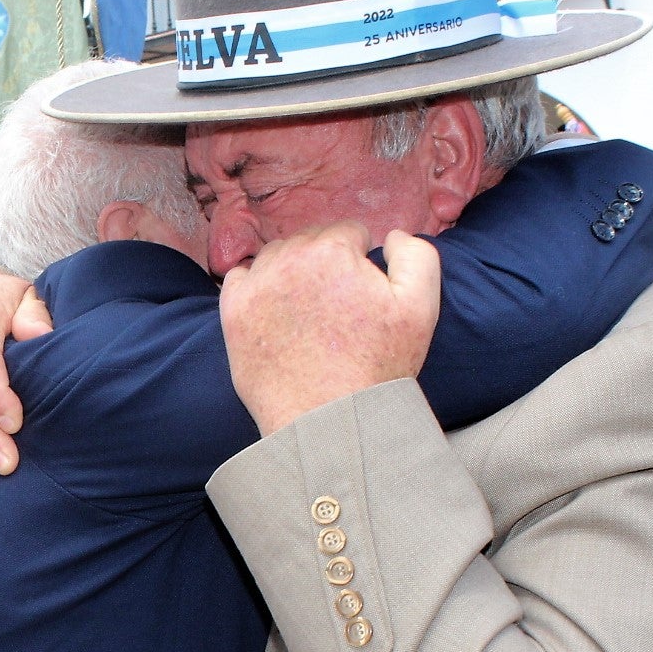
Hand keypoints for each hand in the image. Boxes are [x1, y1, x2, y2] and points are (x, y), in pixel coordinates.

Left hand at [219, 223, 441, 437]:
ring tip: (308, 309)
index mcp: (331, 250)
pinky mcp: (232, 313)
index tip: (361, 291)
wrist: (327, 419)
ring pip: (276, 257)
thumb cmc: (377, 366)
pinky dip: (255, 285)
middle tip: (337, 304)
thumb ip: (417, 254)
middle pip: (310, 240)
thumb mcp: (420, 307)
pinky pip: (239, 278)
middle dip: (326, 262)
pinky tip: (274, 309)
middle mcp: (287, 259)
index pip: (348, 232)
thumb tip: (390, 234)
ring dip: (292, 271)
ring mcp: (255, 286)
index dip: (360, 259)